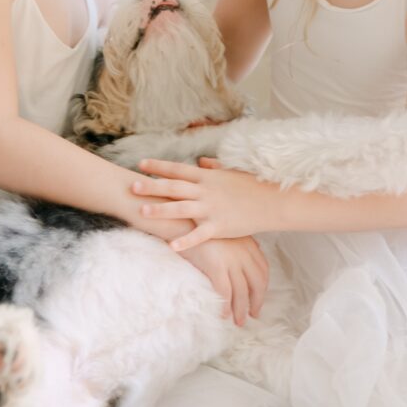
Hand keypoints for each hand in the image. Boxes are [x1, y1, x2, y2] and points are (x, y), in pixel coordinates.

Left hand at [132, 157, 281, 251]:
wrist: (274, 202)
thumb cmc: (254, 185)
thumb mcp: (234, 172)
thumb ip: (215, 167)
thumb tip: (201, 160)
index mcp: (209, 177)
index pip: (179, 169)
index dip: (159, 166)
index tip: (141, 164)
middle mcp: (207, 191)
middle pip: (174, 187)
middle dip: (152, 186)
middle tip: (132, 186)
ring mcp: (212, 209)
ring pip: (181, 208)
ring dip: (160, 209)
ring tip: (141, 211)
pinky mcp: (220, 226)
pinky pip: (199, 234)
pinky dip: (185, 241)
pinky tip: (171, 246)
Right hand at [181, 236, 269, 325]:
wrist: (185, 225)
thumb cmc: (204, 232)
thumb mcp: (228, 235)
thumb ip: (242, 246)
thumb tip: (254, 254)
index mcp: (248, 246)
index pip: (262, 271)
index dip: (262, 288)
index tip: (258, 300)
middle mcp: (243, 254)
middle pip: (257, 283)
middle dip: (256, 301)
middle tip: (253, 315)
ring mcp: (231, 261)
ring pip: (241, 290)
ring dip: (241, 309)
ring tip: (239, 321)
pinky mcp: (217, 267)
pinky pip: (225, 291)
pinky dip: (226, 305)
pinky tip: (224, 314)